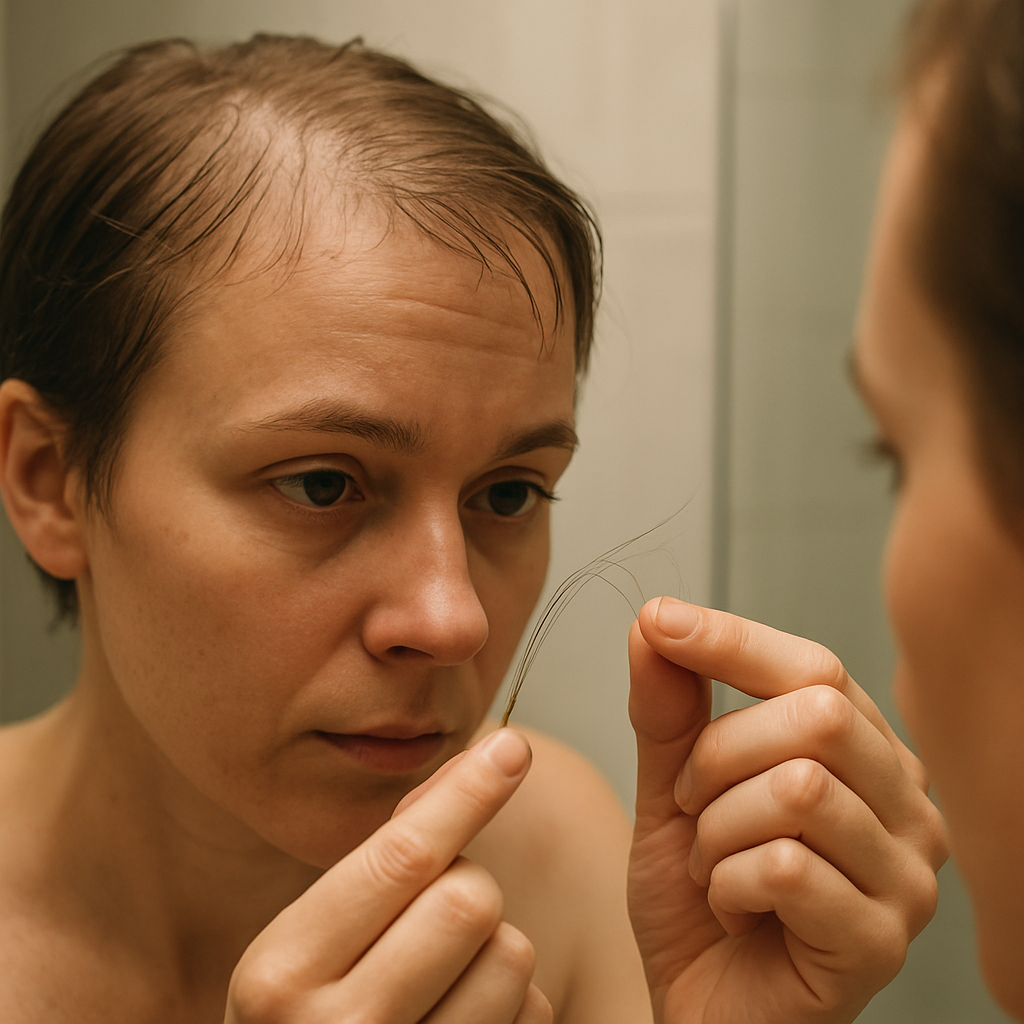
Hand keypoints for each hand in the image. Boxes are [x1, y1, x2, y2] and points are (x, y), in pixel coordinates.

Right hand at [224, 729, 550, 1023]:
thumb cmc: (307, 1014)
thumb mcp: (310, 938)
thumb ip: (386, 853)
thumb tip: (478, 762)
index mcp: (281, 969)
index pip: (401, 858)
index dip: (466, 795)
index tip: (509, 749)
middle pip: (469, 900)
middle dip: (469, 888)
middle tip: (435, 914)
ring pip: (511, 955)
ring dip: (495, 949)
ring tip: (444, 975)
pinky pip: (531, 1011)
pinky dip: (513, 1003)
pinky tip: (462, 1017)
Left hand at [627, 598, 947, 1023]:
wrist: (702, 1007)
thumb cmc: (699, 899)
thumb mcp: (674, 790)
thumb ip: (670, 711)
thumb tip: (656, 621)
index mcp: (866, 756)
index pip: (814, 666)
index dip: (732, 639)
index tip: (660, 620)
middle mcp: (907, 807)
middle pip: (816, 718)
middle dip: (717, 755)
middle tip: (688, 804)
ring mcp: (905, 878)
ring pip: (798, 790)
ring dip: (717, 827)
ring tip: (710, 863)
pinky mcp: (881, 942)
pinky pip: (786, 868)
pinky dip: (728, 882)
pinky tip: (731, 908)